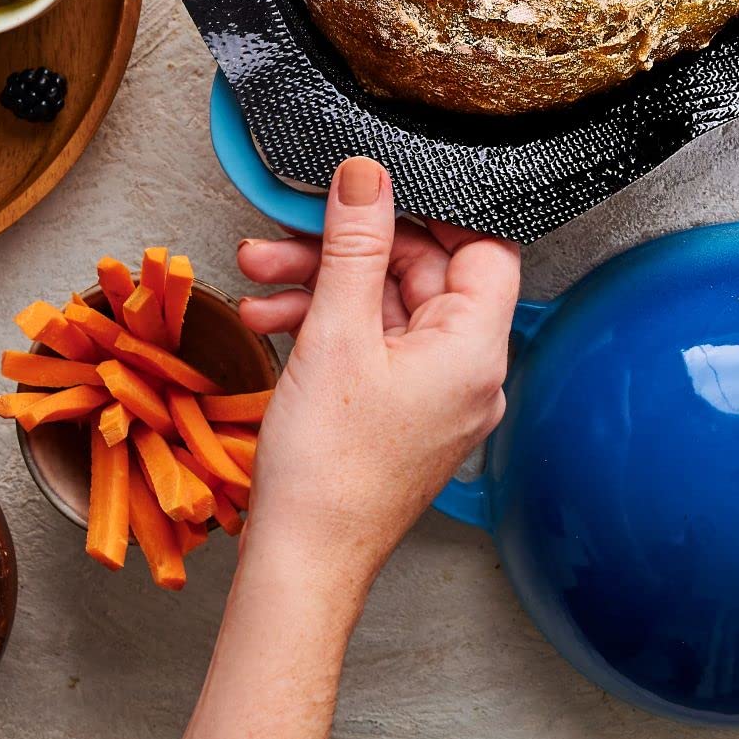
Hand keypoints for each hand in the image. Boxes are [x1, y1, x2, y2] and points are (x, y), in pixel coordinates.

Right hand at [234, 157, 521, 582]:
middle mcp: (470, 371)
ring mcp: (436, 395)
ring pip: (387, 309)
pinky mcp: (403, 414)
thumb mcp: (337, 332)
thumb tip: (366, 174)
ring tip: (256, 278)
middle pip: (421, 274)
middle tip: (284, 236)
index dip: (432, 210)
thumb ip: (355, 243)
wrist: (302, 563)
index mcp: (476, 348)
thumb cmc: (328, 470)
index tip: (378, 189)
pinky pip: (374, 347)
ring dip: (321, 286)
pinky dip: (327, 327)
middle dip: (345, 249)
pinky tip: (271, 321)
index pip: (483, 247)